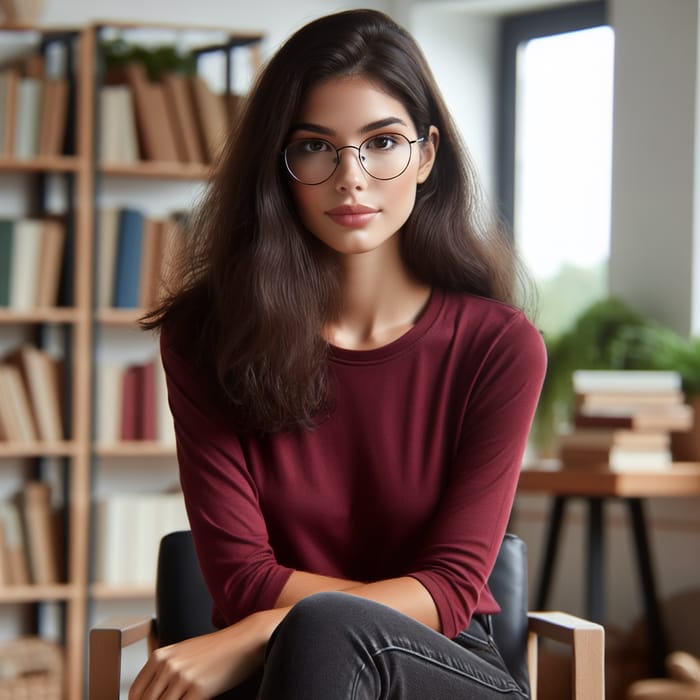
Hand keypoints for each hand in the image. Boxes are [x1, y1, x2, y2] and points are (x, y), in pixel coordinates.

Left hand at [128, 610, 281, 699]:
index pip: (135, 693)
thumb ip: (163, 672)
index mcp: (160, 656)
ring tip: (183, 699)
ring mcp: (182, 677)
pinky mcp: (198, 689)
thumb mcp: (183, 654)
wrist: (243, 642)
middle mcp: (168, 665)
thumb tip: (149, 696)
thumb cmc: (215, 650)